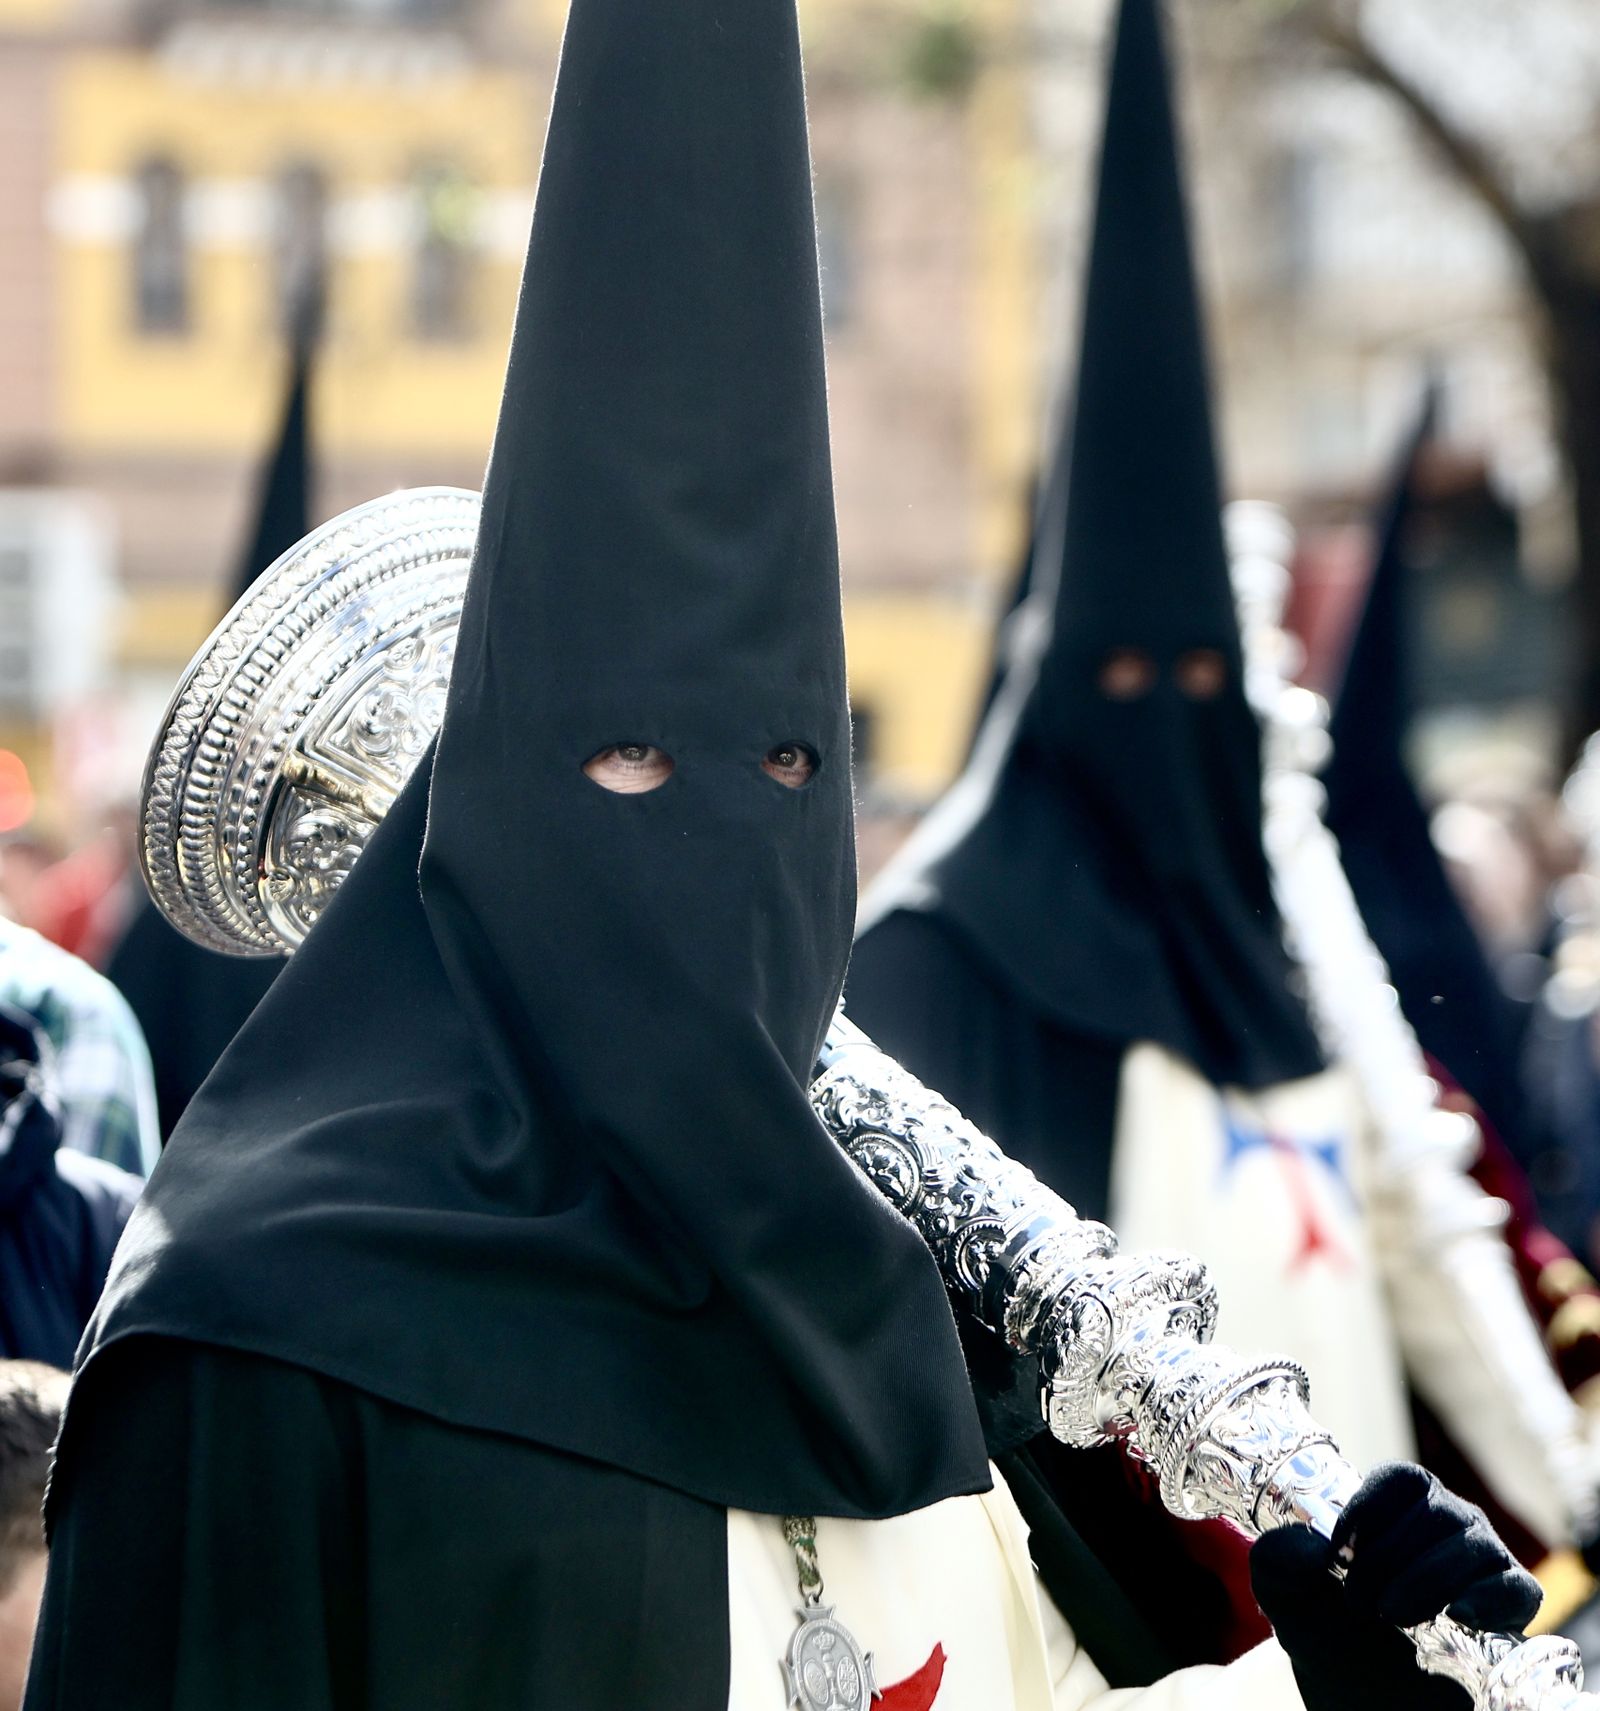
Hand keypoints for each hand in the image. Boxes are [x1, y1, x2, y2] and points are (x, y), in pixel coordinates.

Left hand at [1249, 1462, 1541, 1710]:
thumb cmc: (1338, 1640)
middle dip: (1389, 1557)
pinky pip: (1516, 1586)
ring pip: (1473, 1543)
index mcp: (1399, 1510)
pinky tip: (1458, 1615)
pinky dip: (1490, 1597)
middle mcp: (1448, 1524)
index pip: (1400, 1480)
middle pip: (1435, 1509)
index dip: (1368, 1509)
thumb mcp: (1292, 1601)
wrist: (1374, 1699)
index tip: (1339, 1554)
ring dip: (1428, 1579)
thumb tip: (1310, 1548)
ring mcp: (1483, 1561)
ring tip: (1395, 1617)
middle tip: (1361, 1605)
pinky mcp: (1511, 1605)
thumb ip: (1279, 1562)